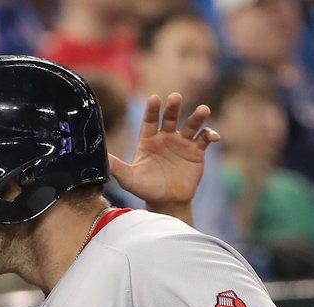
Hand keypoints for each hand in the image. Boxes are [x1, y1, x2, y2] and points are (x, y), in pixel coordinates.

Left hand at [108, 93, 219, 212]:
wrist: (167, 202)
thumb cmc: (146, 189)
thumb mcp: (129, 179)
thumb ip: (117, 167)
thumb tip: (100, 157)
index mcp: (149, 140)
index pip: (150, 121)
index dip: (152, 110)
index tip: (154, 98)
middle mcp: (166, 138)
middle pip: (171, 118)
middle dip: (173, 108)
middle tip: (176, 97)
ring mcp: (182, 143)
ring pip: (191, 125)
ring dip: (197, 117)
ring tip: (203, 110)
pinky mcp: (196, 152)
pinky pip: (204, 139)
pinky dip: (210, 135)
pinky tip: (213, 136)